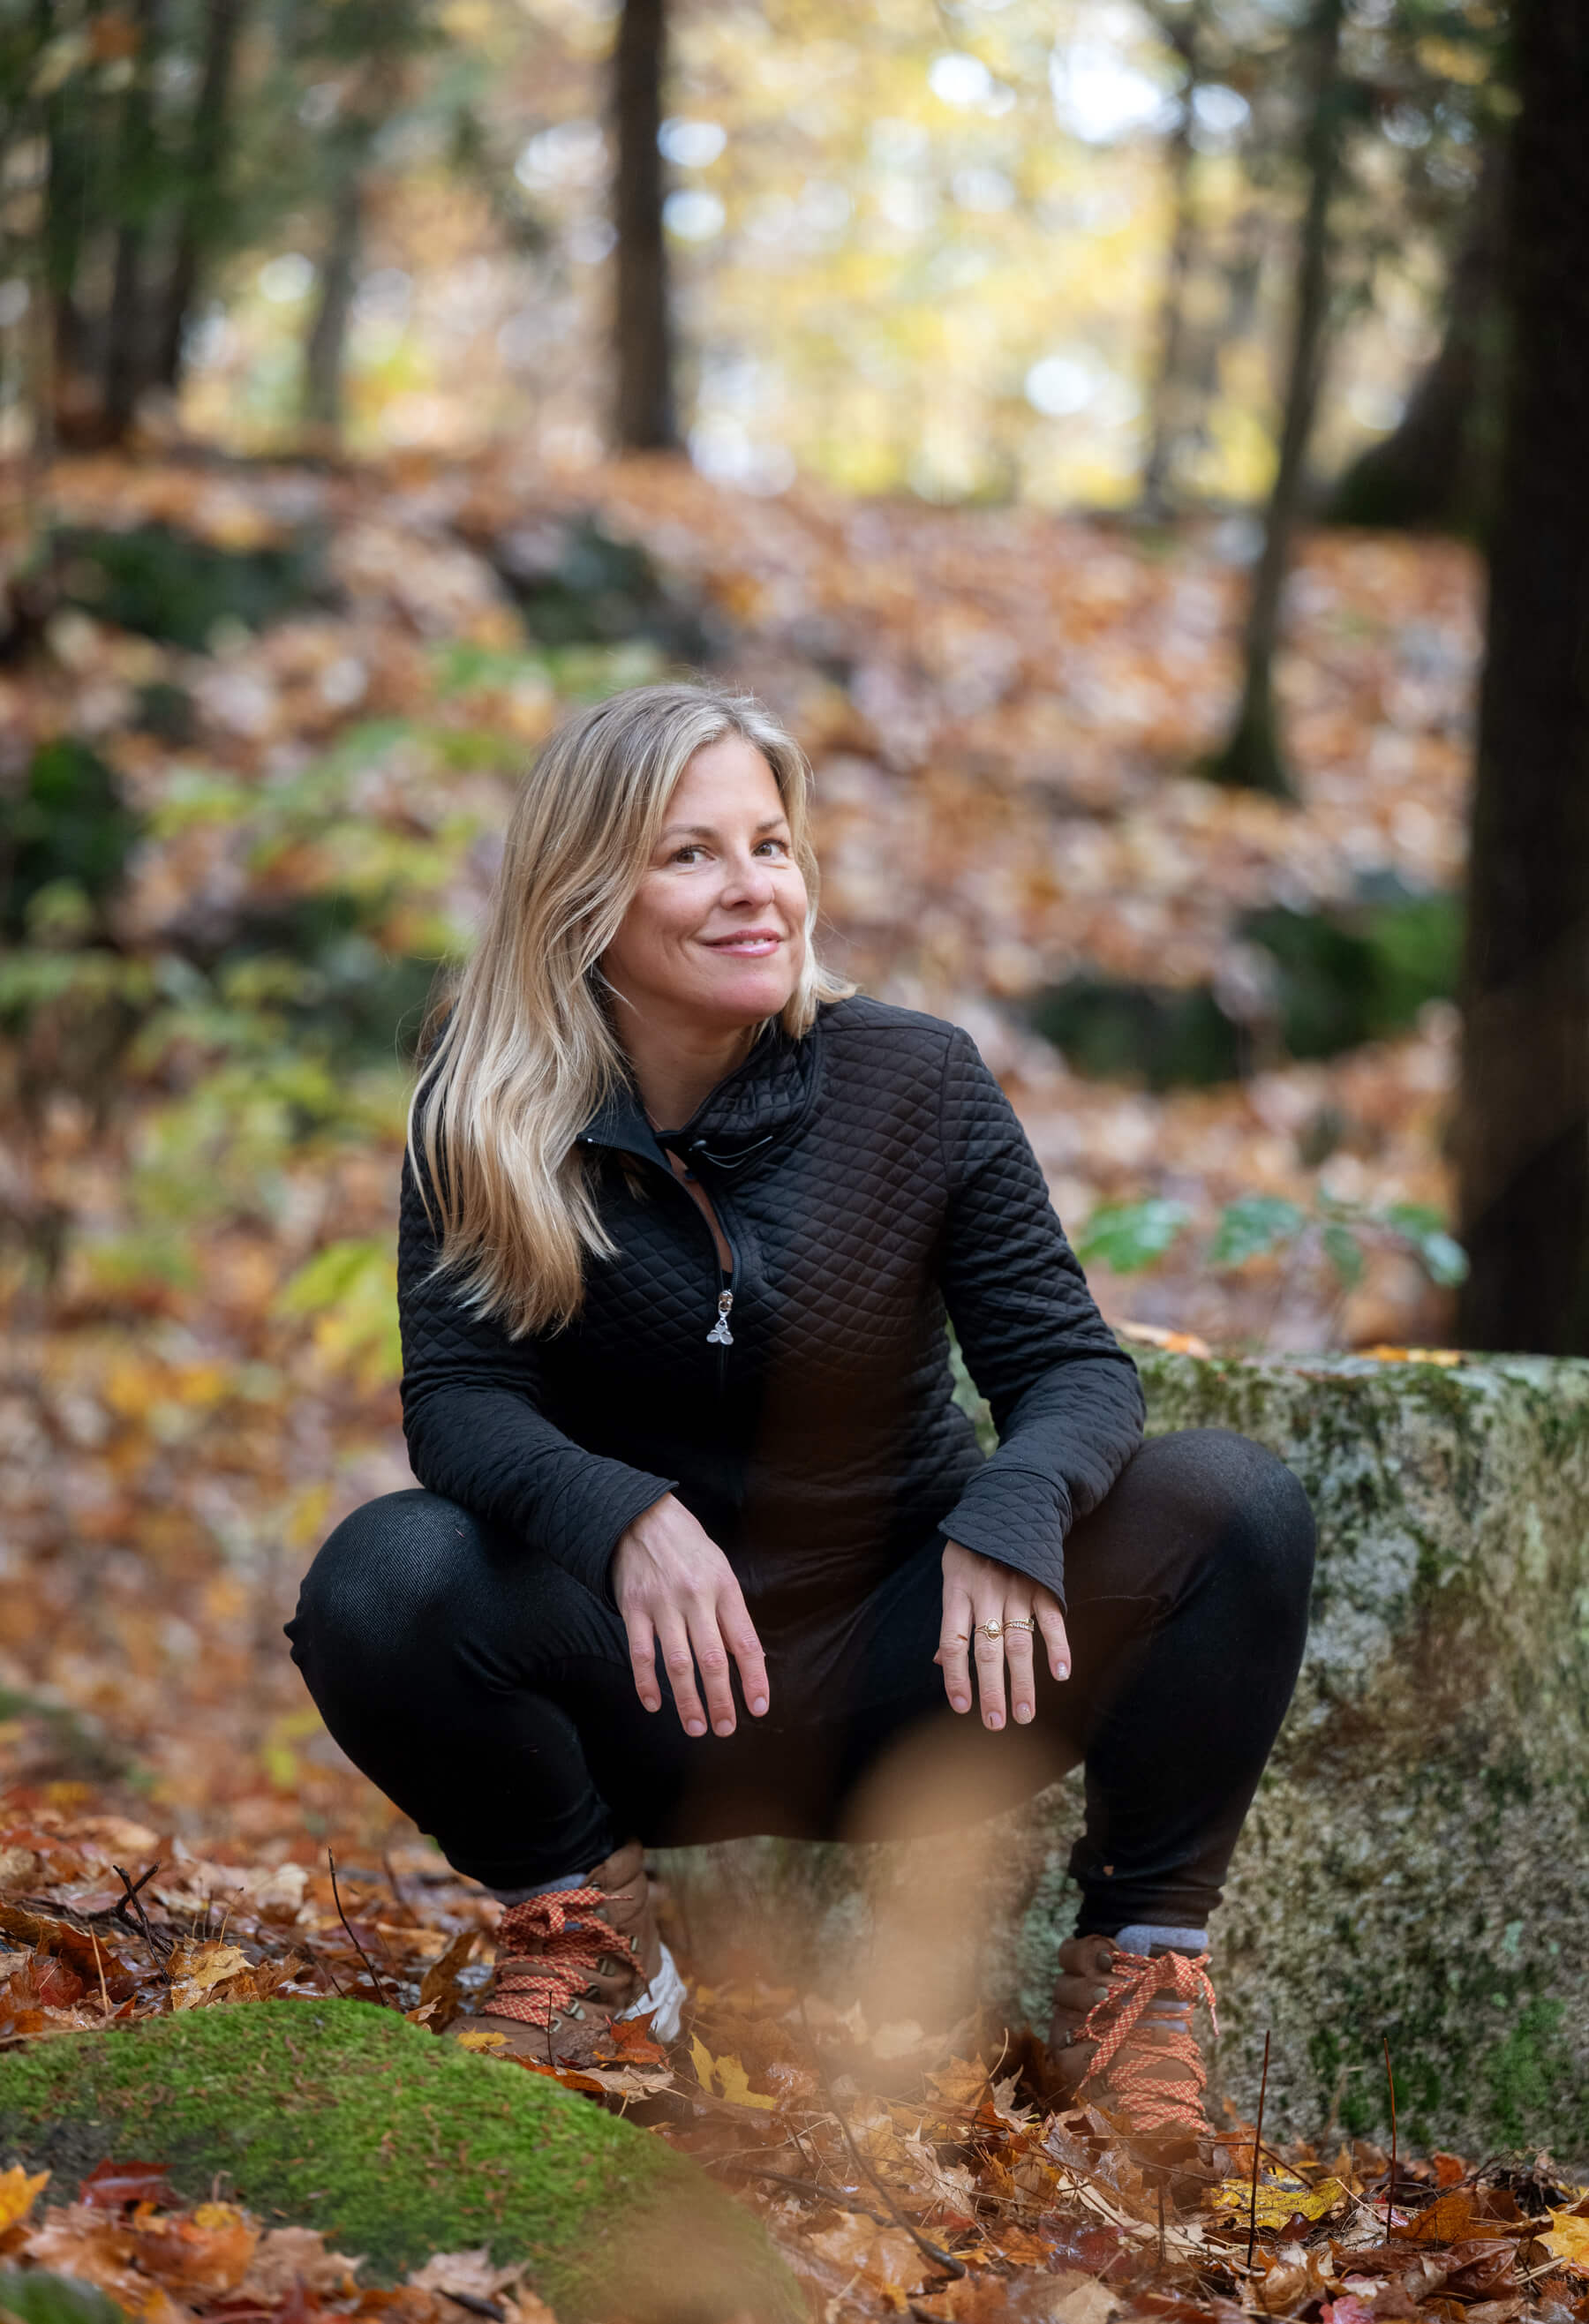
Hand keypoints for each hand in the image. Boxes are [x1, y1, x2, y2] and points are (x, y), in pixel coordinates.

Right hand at [612, 1492, 768, 1738]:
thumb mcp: (719, 1569)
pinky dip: (646, 1683)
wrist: (640, 1516)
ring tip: (696, 1727)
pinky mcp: (633, 1608)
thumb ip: (728, 1612)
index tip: (759, 1708)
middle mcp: (695, 1597)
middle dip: (721, 1699)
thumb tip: (741, 1660)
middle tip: (725, 1729)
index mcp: (723, 1588)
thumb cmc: (688, 1548)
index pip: (745, 1641)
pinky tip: (654, 1704)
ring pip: (677, 1663)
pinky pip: (640, 1653)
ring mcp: (662, 1604)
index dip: (754, 1678)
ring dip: (687, 1700)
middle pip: (712, 1659)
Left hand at [935, 1539, 1068, 1730]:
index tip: (962, 1707)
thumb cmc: (973, 1548)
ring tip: (1025, 1714)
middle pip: (988, 1650)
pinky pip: (1051, 1620)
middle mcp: (986, 1594)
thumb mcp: (951, 1575)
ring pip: (1019, 1643)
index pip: (953, 1642)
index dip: (956, 1676)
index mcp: (957, 1591)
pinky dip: (1059, 1647)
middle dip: (992, 1690)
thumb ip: (950, 1618)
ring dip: (1023, 1681)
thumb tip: (939, 1661)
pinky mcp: (1043, 1586)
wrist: (1008, 1505)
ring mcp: (1017, 1590)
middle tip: (996, 1723)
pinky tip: (1061, 1673)